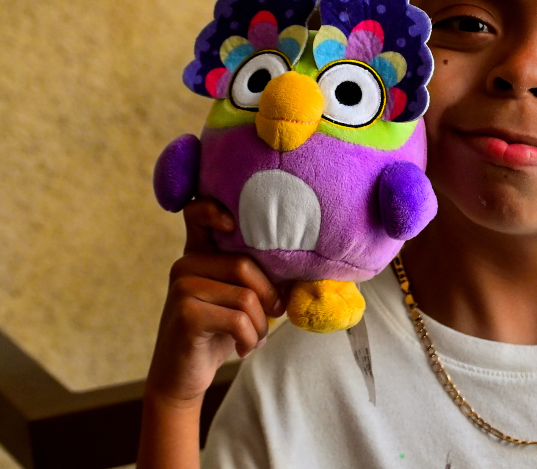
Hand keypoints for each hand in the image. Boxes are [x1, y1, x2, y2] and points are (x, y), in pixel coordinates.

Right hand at [145, 198, 284, 407]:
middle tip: (273, 317)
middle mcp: (185, 264)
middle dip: (269, 297)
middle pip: (245, 265)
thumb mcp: (240, 298)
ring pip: (245, 296)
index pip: (198, 212)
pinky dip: (251, 338)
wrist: (183, 377)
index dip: (215, 208)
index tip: (232, 223)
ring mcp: (182, 287)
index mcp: (199, 254)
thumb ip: (257, 276)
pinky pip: (238, 319)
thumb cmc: (219, 333)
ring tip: (255, 337)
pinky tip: (244, 348)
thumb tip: (304, 265)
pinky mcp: (185, 313)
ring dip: (261, 324)